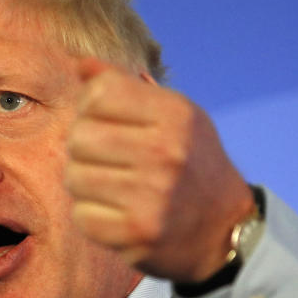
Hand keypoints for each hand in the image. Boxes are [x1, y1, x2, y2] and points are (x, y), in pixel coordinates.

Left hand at [65, 58, 254, 282]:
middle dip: (83, 148)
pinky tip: (116, 214)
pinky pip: (81, 215)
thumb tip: (80, 63)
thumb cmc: (190, 162)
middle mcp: (166, 152)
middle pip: (78, 136)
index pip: (98, 93)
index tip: (106, 121)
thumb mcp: (172, 114)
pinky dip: (92, 216)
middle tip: (106, 160)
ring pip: (74, 177)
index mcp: (175, 115)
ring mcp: (153, 196)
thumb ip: (124, 87)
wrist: (224, 228)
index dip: (90, 106)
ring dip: (85, 183)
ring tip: (112, 187)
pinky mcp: (138, 233)